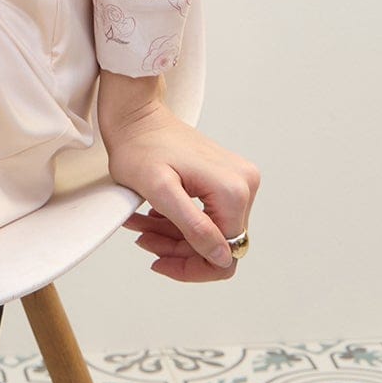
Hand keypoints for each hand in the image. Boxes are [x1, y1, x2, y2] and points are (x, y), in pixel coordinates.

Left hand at [98, 94, 259, 280]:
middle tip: (144, 239)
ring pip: (210, 232)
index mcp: (233, 190)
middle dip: (178, 249)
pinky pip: (208, 216)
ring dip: (174, 236)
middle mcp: (244, 184)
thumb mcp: (159, 191)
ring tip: (141, 226)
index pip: (225, 256)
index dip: (191, 268)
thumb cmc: (140, 145)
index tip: (159, 262)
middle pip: (217, 245)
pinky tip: (152, 216)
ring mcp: (238, 180)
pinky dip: (179, 222)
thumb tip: (223, 257)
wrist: (136, 115)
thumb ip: (193, 226)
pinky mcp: (226, 178)